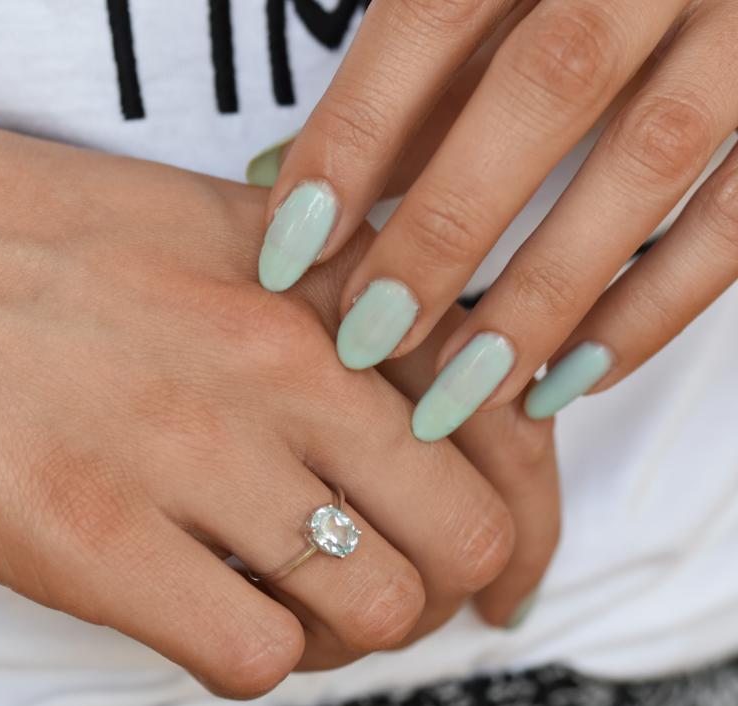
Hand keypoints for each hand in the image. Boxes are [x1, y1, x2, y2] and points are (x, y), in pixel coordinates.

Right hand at [0, 115, 556, 698]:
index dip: (522, 522)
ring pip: (373, 614)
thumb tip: (436, 385)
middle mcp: (281, 372)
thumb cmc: (75, 247)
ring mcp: (191, 456)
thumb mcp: (241, 237)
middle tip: (395, 589)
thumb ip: (348, 306)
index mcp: (325, 296)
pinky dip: (261, 655)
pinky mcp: (95, 542)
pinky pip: (256, 657)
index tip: (500, 567)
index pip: (503, 432)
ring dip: (350, 633)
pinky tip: (219, 616)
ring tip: (300, 608)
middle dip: (443, 586)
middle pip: (460, 539)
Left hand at [258, 0, 737, 438]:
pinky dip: (652, 312)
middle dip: (443, 234)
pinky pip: (735, 223)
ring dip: (543, 297)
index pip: (432, 16)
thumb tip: (317, 187)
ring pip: (649, 160)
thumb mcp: (493, 5)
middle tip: (368, 341)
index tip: (288, 257)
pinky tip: (569, 381)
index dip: (352, 141)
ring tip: (462, 391)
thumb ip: (425, 84)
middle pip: (544, 91)